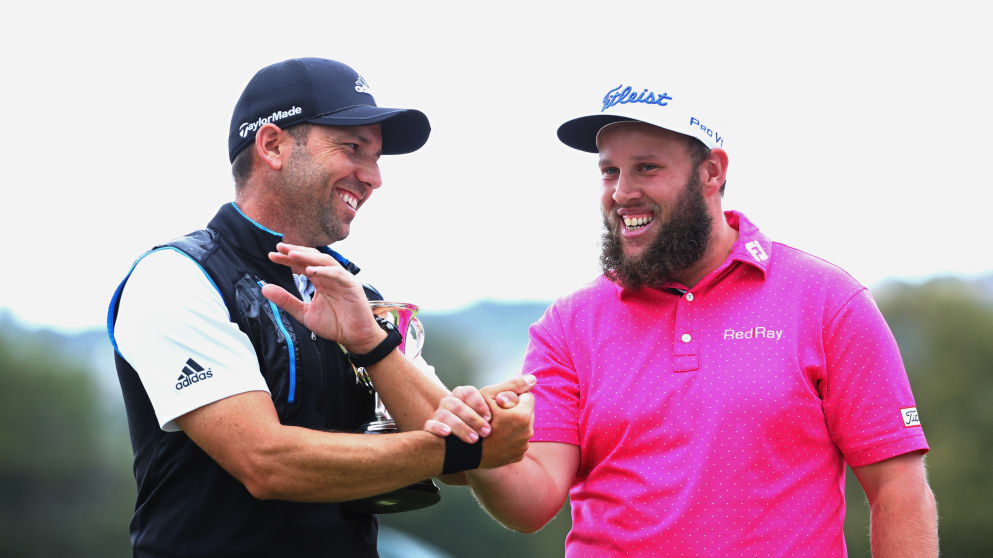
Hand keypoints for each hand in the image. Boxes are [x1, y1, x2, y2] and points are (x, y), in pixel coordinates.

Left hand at [260, 243, 383, 351]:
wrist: (355, 338)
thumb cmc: (335, 325)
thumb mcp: (304, 313)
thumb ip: (286, 300)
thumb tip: (264, 288)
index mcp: (321, 280)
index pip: (302, 264)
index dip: (287, 259)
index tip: (272, 255)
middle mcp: (330, 276)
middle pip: (312, 257)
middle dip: (296, 251)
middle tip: (280, 247)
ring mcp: (342, 279)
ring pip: (324, 261)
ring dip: (308, 257)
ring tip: (292, 255)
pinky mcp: (351, 285)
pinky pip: (337, 274)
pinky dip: (324, 271)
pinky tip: (310, 271)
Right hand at [478, 377, 535, 468]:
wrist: (467, 448)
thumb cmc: (475, 418)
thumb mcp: (490, 395)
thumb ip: (512, 385)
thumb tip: (533, 379)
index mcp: (523, 415)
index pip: (528, 397)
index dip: (514, 396)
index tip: (502, 401)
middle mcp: (527, 432)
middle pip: (527, 412)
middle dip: (517, 410)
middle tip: (500, 413)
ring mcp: (523, 446)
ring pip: (524, 427)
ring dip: (515, 424)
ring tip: (499, 425)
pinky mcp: (518, 455)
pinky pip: (519, 441)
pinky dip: (512, 438)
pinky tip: (499, 437)